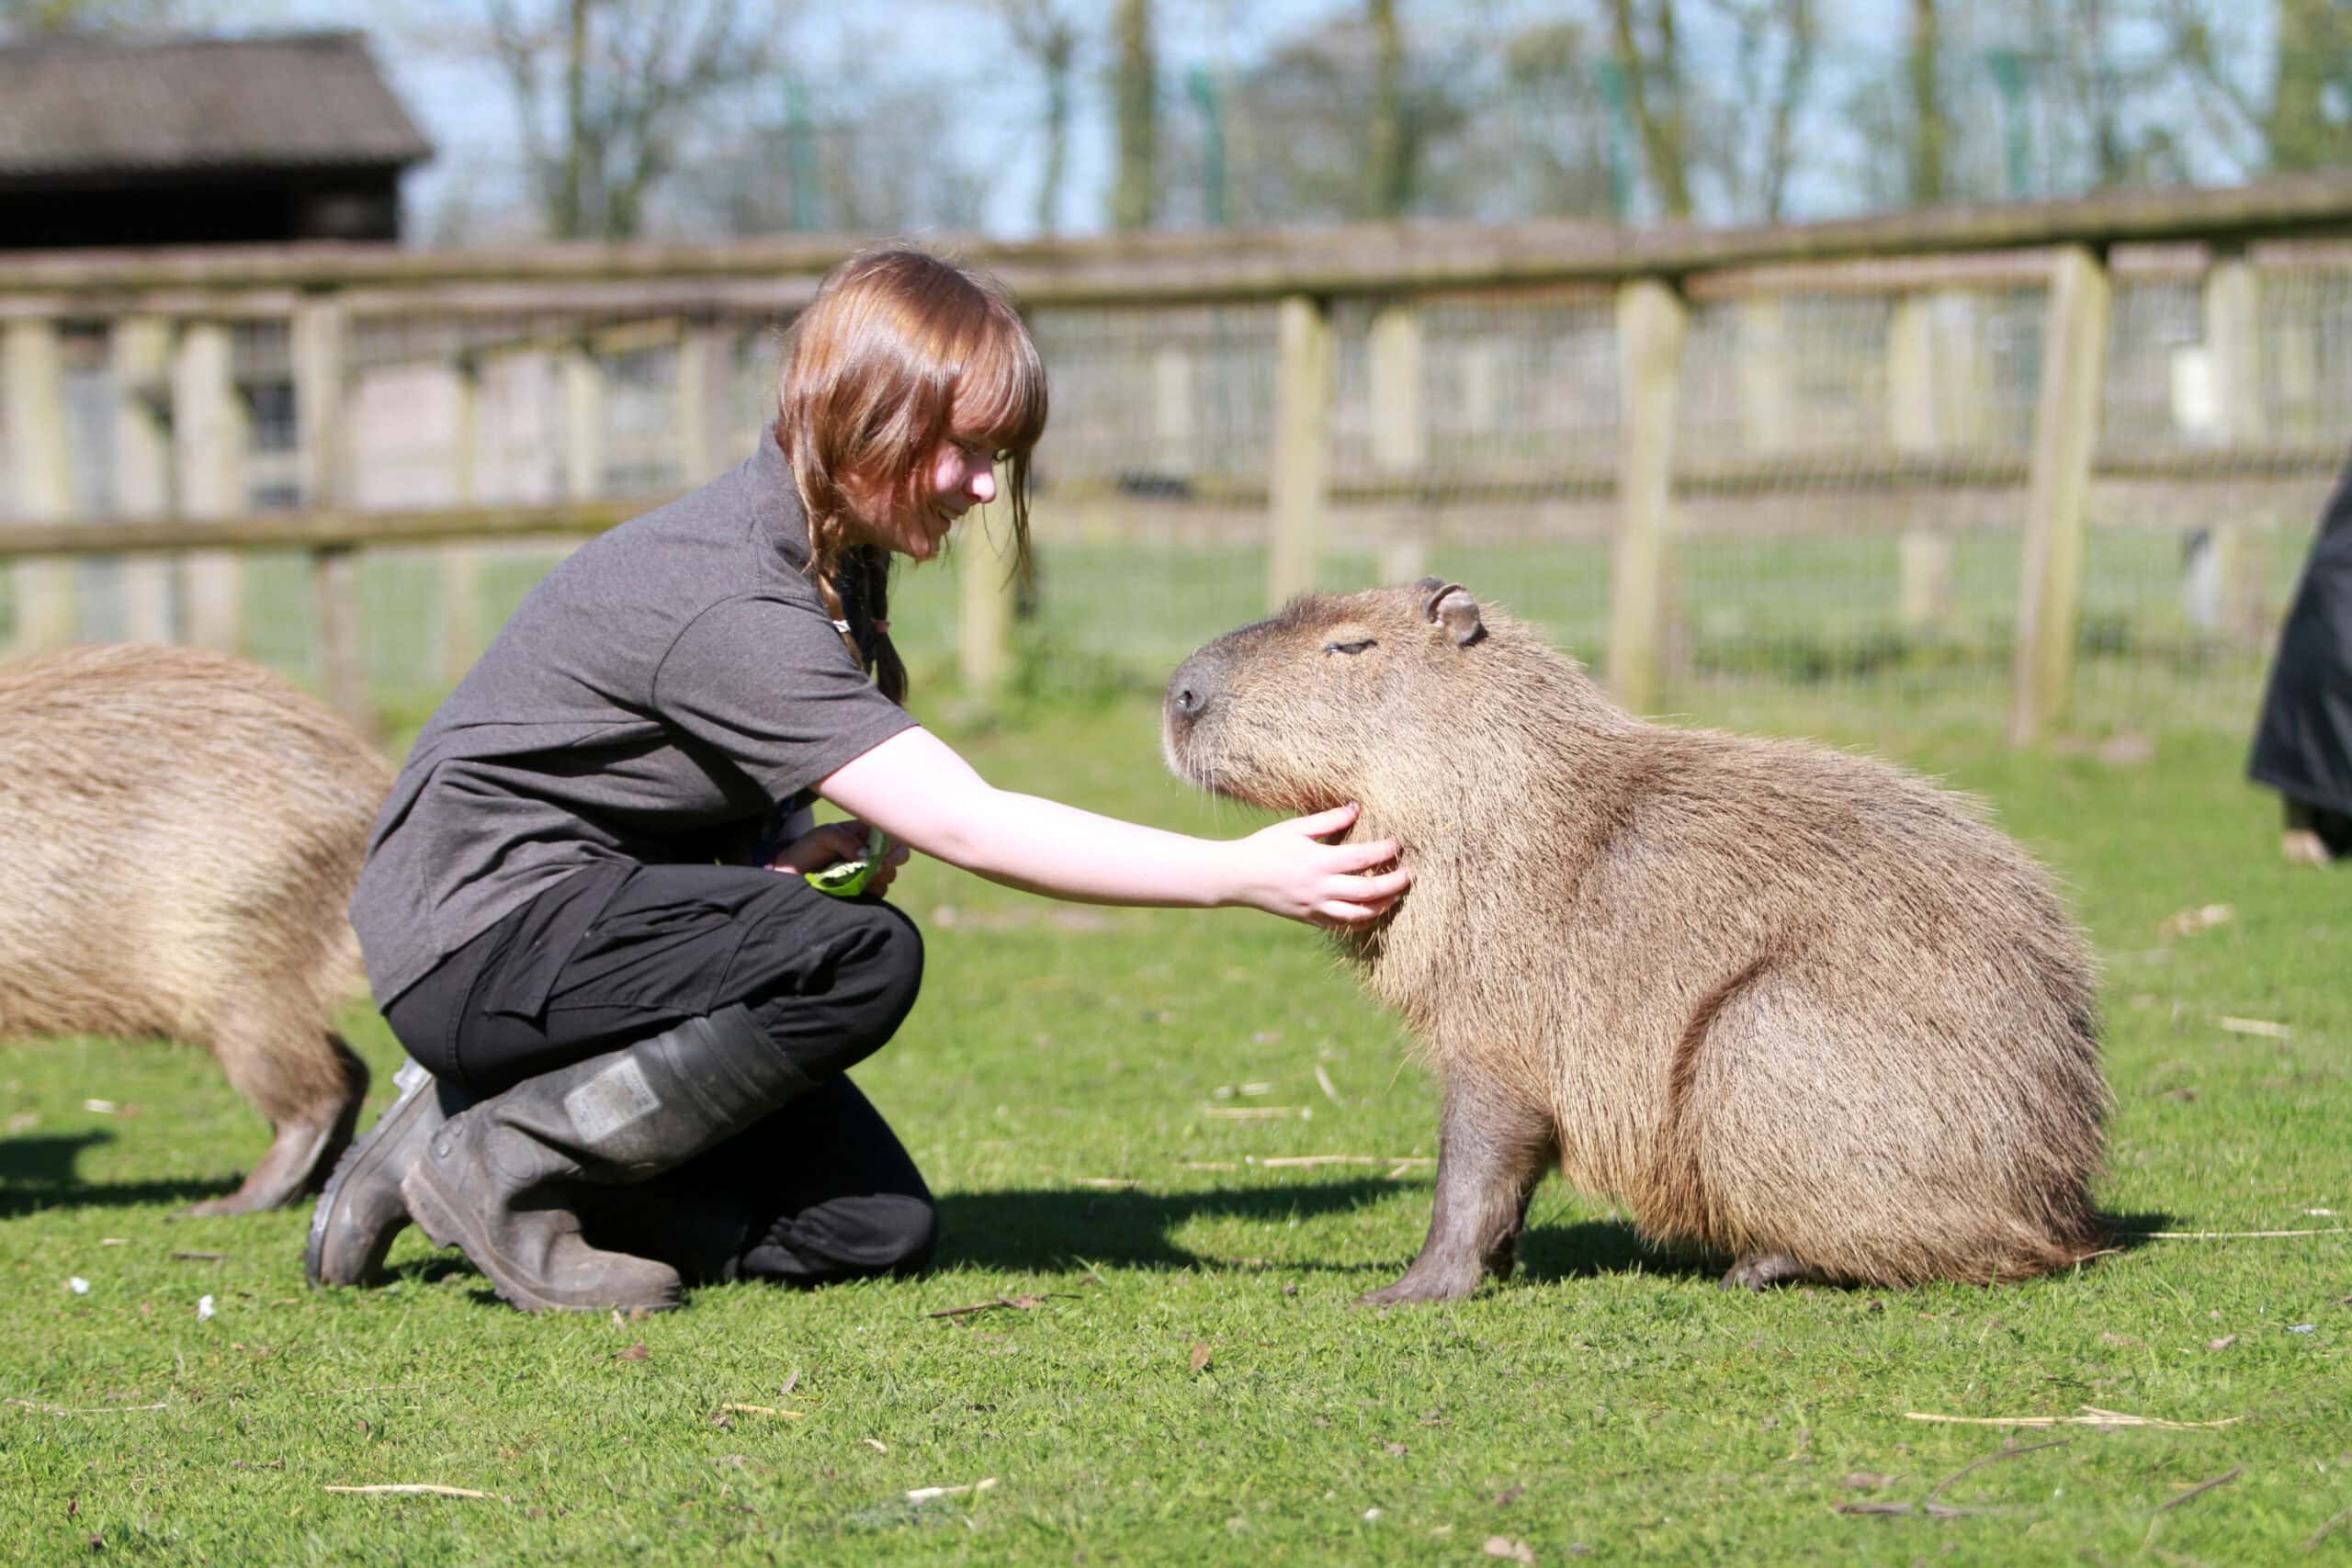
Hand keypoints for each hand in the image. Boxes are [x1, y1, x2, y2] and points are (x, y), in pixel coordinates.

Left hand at [767, 820, 911, 897]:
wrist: (791, 875)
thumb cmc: (808, 849)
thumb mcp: (823, 836)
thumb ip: (844, 840)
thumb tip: (866, 855)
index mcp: (866, 833)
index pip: (893, 834)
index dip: (894, 842)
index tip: (883, 851)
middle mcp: (872, 852)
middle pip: (899, 856)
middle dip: (889, 861)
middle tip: (872, 866)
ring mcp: (870, 873)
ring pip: (889, 875)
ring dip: (875, 876)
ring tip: (852, 875)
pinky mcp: (866, 892)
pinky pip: (879, 893)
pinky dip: (869, 890)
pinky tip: (851, 887)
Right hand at [1233, 802, 1410, 929]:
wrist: (1238, 877)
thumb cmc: (1266, 847)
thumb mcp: (1296, 828)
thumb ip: (1328, 820)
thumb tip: (1357, 808)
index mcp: (1318, 861)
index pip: (1362, 858)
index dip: (1385, 850)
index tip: (1398, 843)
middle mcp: (1320, 888)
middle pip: (1368, 891)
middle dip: (1394, 883)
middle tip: (1410, 874)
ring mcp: (1315, 907)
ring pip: (1359, 914)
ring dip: (1383, 905)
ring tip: (1395, 894)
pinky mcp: (1310, 919)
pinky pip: (1343, 925)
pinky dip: (1362, 919)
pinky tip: (1372, 909)